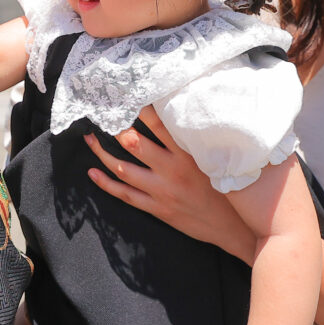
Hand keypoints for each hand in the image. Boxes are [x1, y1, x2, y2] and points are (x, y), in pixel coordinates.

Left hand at [84, 106, 256, 263]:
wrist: (233, 228)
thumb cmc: (227, 188)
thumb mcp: (216, 159)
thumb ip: (197, 139)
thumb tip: (184, 111)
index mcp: (188, 154)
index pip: (158, 124)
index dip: (139, 109)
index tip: (125, 96)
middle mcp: (172, 170)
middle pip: (133, 144)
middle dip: (114, 128)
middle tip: (101, 114)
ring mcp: (162, 191)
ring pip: (122, 169)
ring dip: (102, 153)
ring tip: (89, 139)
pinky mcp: (157, 209)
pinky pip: (125, 195)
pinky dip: (106, 184)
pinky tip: (92, 173)